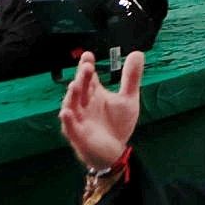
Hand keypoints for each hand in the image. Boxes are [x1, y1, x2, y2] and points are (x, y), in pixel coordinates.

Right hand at [59, 51, 143, 170]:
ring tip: (74, 84)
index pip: (89, 77)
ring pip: (72, 105)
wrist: (114, 152)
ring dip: (72, 95)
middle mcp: (84, 104)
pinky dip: (68, 120)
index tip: (88, 55)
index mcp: (94, 94)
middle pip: (81, 88)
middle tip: (87, 67)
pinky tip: (66, 113)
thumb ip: (131, 77)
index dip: (87, 66)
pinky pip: (70, 127)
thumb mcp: (128, 98)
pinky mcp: (78, 135)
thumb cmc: (116, 124)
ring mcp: (79, 119)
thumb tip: (138, 53)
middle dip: (82, 78)